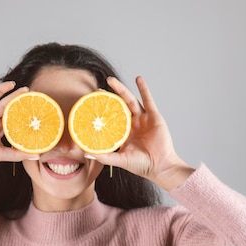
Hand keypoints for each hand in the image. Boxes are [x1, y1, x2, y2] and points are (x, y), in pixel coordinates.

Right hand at [0, 77, 35, 181]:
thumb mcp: (2, 154)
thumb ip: (18, 154)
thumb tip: (37, 155)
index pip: (11, 116)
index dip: (20, 110)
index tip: (31, 104)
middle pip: (4, 104)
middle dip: (15, 97)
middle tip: (26, 90)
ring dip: (2, 89)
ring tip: (13, 84)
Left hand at [92, 76, 194, 190]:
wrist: (160, 166)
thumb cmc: (141, 165)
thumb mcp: (120, 160)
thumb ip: (104, 156)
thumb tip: (85, 153)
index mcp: (123, 133)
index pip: (109, 118)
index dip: (101, 111)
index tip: (90, 104)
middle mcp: (132, 124)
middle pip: (118, 106)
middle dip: (108, 97)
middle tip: (96, 89)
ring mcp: (143, 119)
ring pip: (129, 100)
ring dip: (121, 89)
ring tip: (111, 80)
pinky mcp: (153, 116)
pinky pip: (148, 100)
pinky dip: (143, 89)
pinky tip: (138, 79)